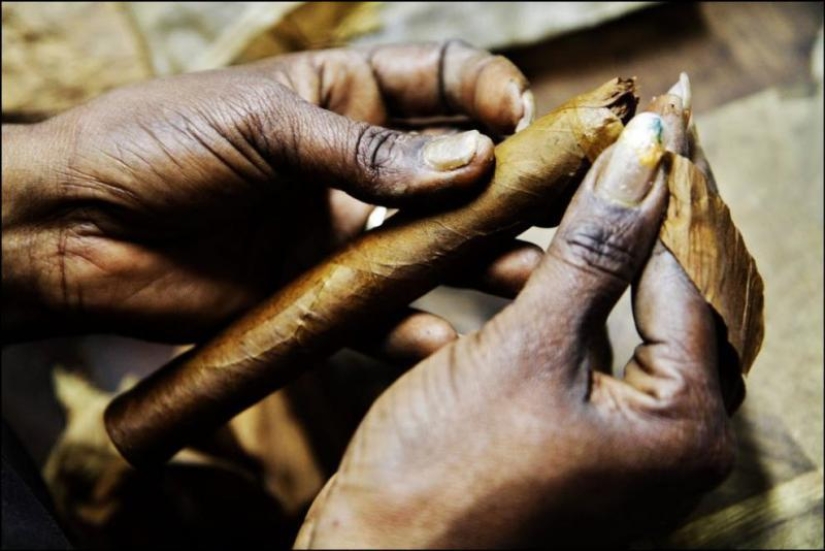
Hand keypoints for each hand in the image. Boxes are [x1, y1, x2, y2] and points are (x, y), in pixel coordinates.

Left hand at [1, 41, 538, 346]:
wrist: (75, 229)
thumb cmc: (154, 143)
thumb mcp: (261, 122)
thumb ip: (365, 151)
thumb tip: (468, 161)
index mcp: (343, 98)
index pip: (441, 80)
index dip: (488, 91)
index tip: (520, 116)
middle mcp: (355, 167)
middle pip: (456, 168)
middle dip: (511, 180)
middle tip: (566, 199)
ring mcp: (342, 234)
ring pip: (432, 247)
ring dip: (484, 260)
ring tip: (535, 274)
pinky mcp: (319, 296)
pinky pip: (382, 318)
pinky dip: (417, 332)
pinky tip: (449, 341)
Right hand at [295, 87, 735, 547]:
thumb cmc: (443, 478)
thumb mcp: (525, 349)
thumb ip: (591, 252)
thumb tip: (642, 159)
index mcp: (684, 429)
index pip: (689, 281)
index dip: (662, 199)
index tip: (645, 127)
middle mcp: (665, 440)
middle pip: (659, 299)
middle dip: (624, 226)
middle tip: (603, 151)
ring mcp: (616, 441)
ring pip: (613, 318)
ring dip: (577, 261)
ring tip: (551, 195)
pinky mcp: (568, 435)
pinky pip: (576, 347)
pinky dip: (551, 302)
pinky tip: (520, 261)